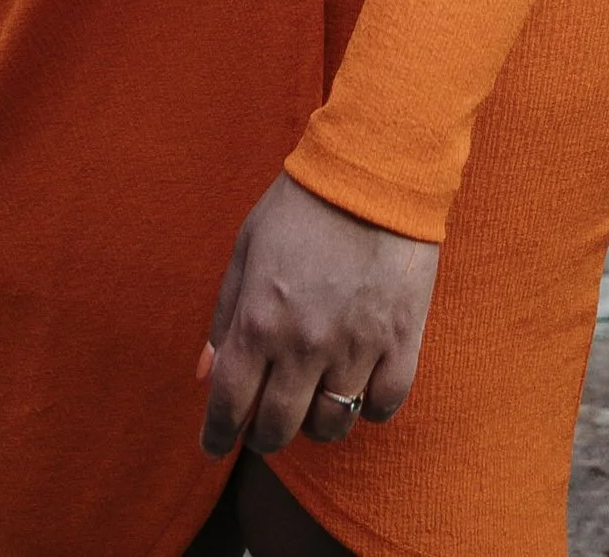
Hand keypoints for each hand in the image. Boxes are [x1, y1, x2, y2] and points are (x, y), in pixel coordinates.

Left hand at [198, 171, 438, 457]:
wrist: (376, 165)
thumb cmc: (303, 203)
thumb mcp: (248, 248)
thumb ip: (225, 315)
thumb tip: (206, 374)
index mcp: (259, 320)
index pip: (228, 406)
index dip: (217, 436)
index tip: (216, 444)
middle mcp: (303, 344)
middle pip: (277, 428)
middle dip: (265, 434)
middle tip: (268, 422)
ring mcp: (356, 345)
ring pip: (331, 424)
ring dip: (316, 422)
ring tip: (315, 400)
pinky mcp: (402, 338)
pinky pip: (384, 404)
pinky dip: (369, 408)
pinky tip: (360, 388)